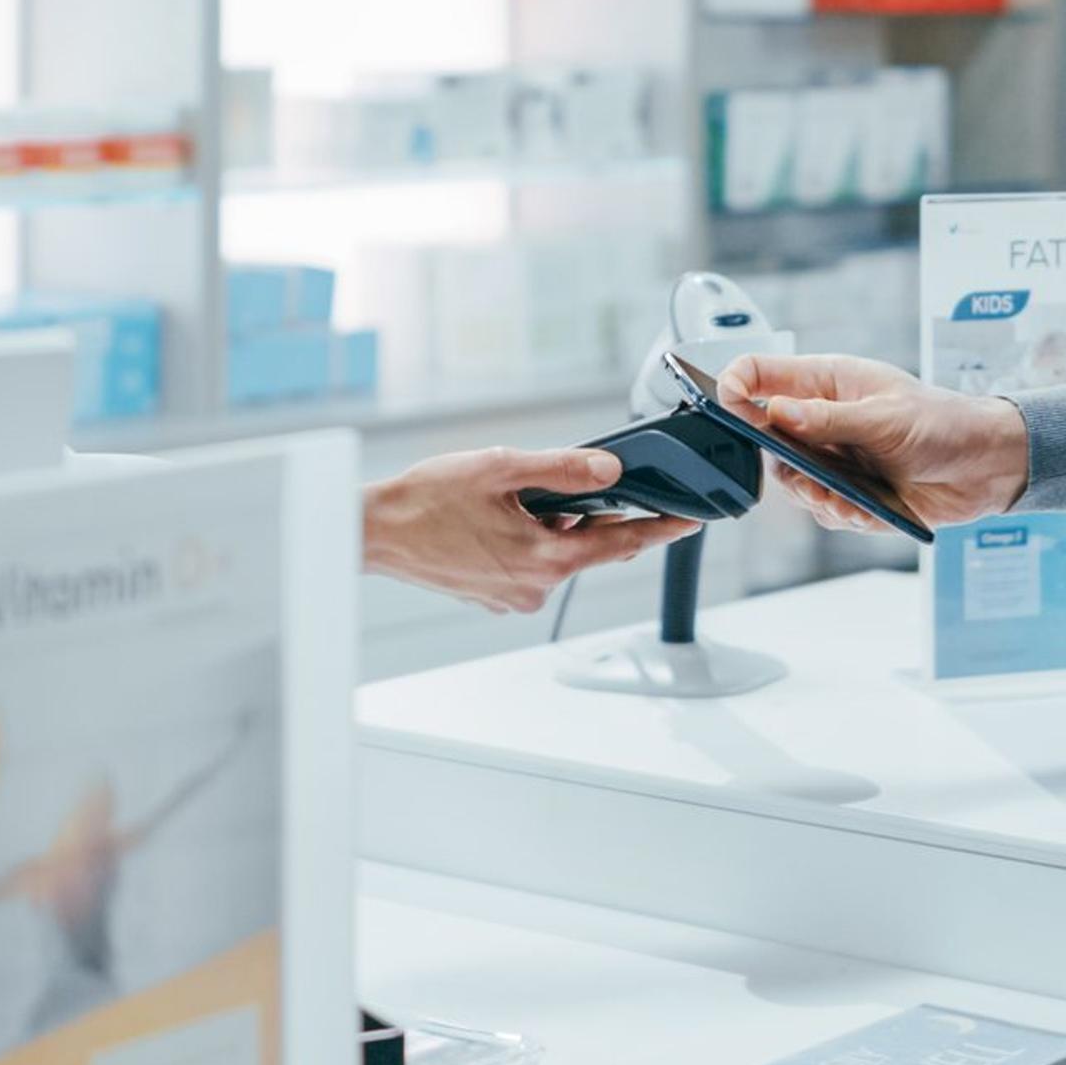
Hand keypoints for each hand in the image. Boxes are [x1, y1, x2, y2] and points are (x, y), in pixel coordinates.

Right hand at [361, 447, 697, 614]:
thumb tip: (610, 470)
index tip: (691, 522)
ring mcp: (513, 597)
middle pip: (589, 547)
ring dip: (551, 525)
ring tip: (512, 497)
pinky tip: (497, 518)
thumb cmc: (426, 499)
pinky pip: (528, 564)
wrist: (374, 531)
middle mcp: (534, 587)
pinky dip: (527, 539)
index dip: (662, 530)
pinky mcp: (493, 596)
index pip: (623, 544)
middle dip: (591, 515)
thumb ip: (563, 468)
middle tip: (574, 482)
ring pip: (556, 554)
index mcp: (545, 558)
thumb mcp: (500, 467)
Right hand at [712, 352, 1030, 533]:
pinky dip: (839, 513)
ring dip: (812, 495)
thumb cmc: (944, 423)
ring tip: (839, 497)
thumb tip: (775, 411)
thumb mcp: (885, 417)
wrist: (987, 466)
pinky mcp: (850, 492)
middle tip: (804, 473)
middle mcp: (823, 420)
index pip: (759, 374)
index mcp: (826, 382)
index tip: (726, 409)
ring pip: (792, 481)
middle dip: (780, 462)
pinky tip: (863, 510)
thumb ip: (827, 418)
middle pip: (766, 438)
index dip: (733, 387)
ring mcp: (835, 456)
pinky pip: (823, 509)